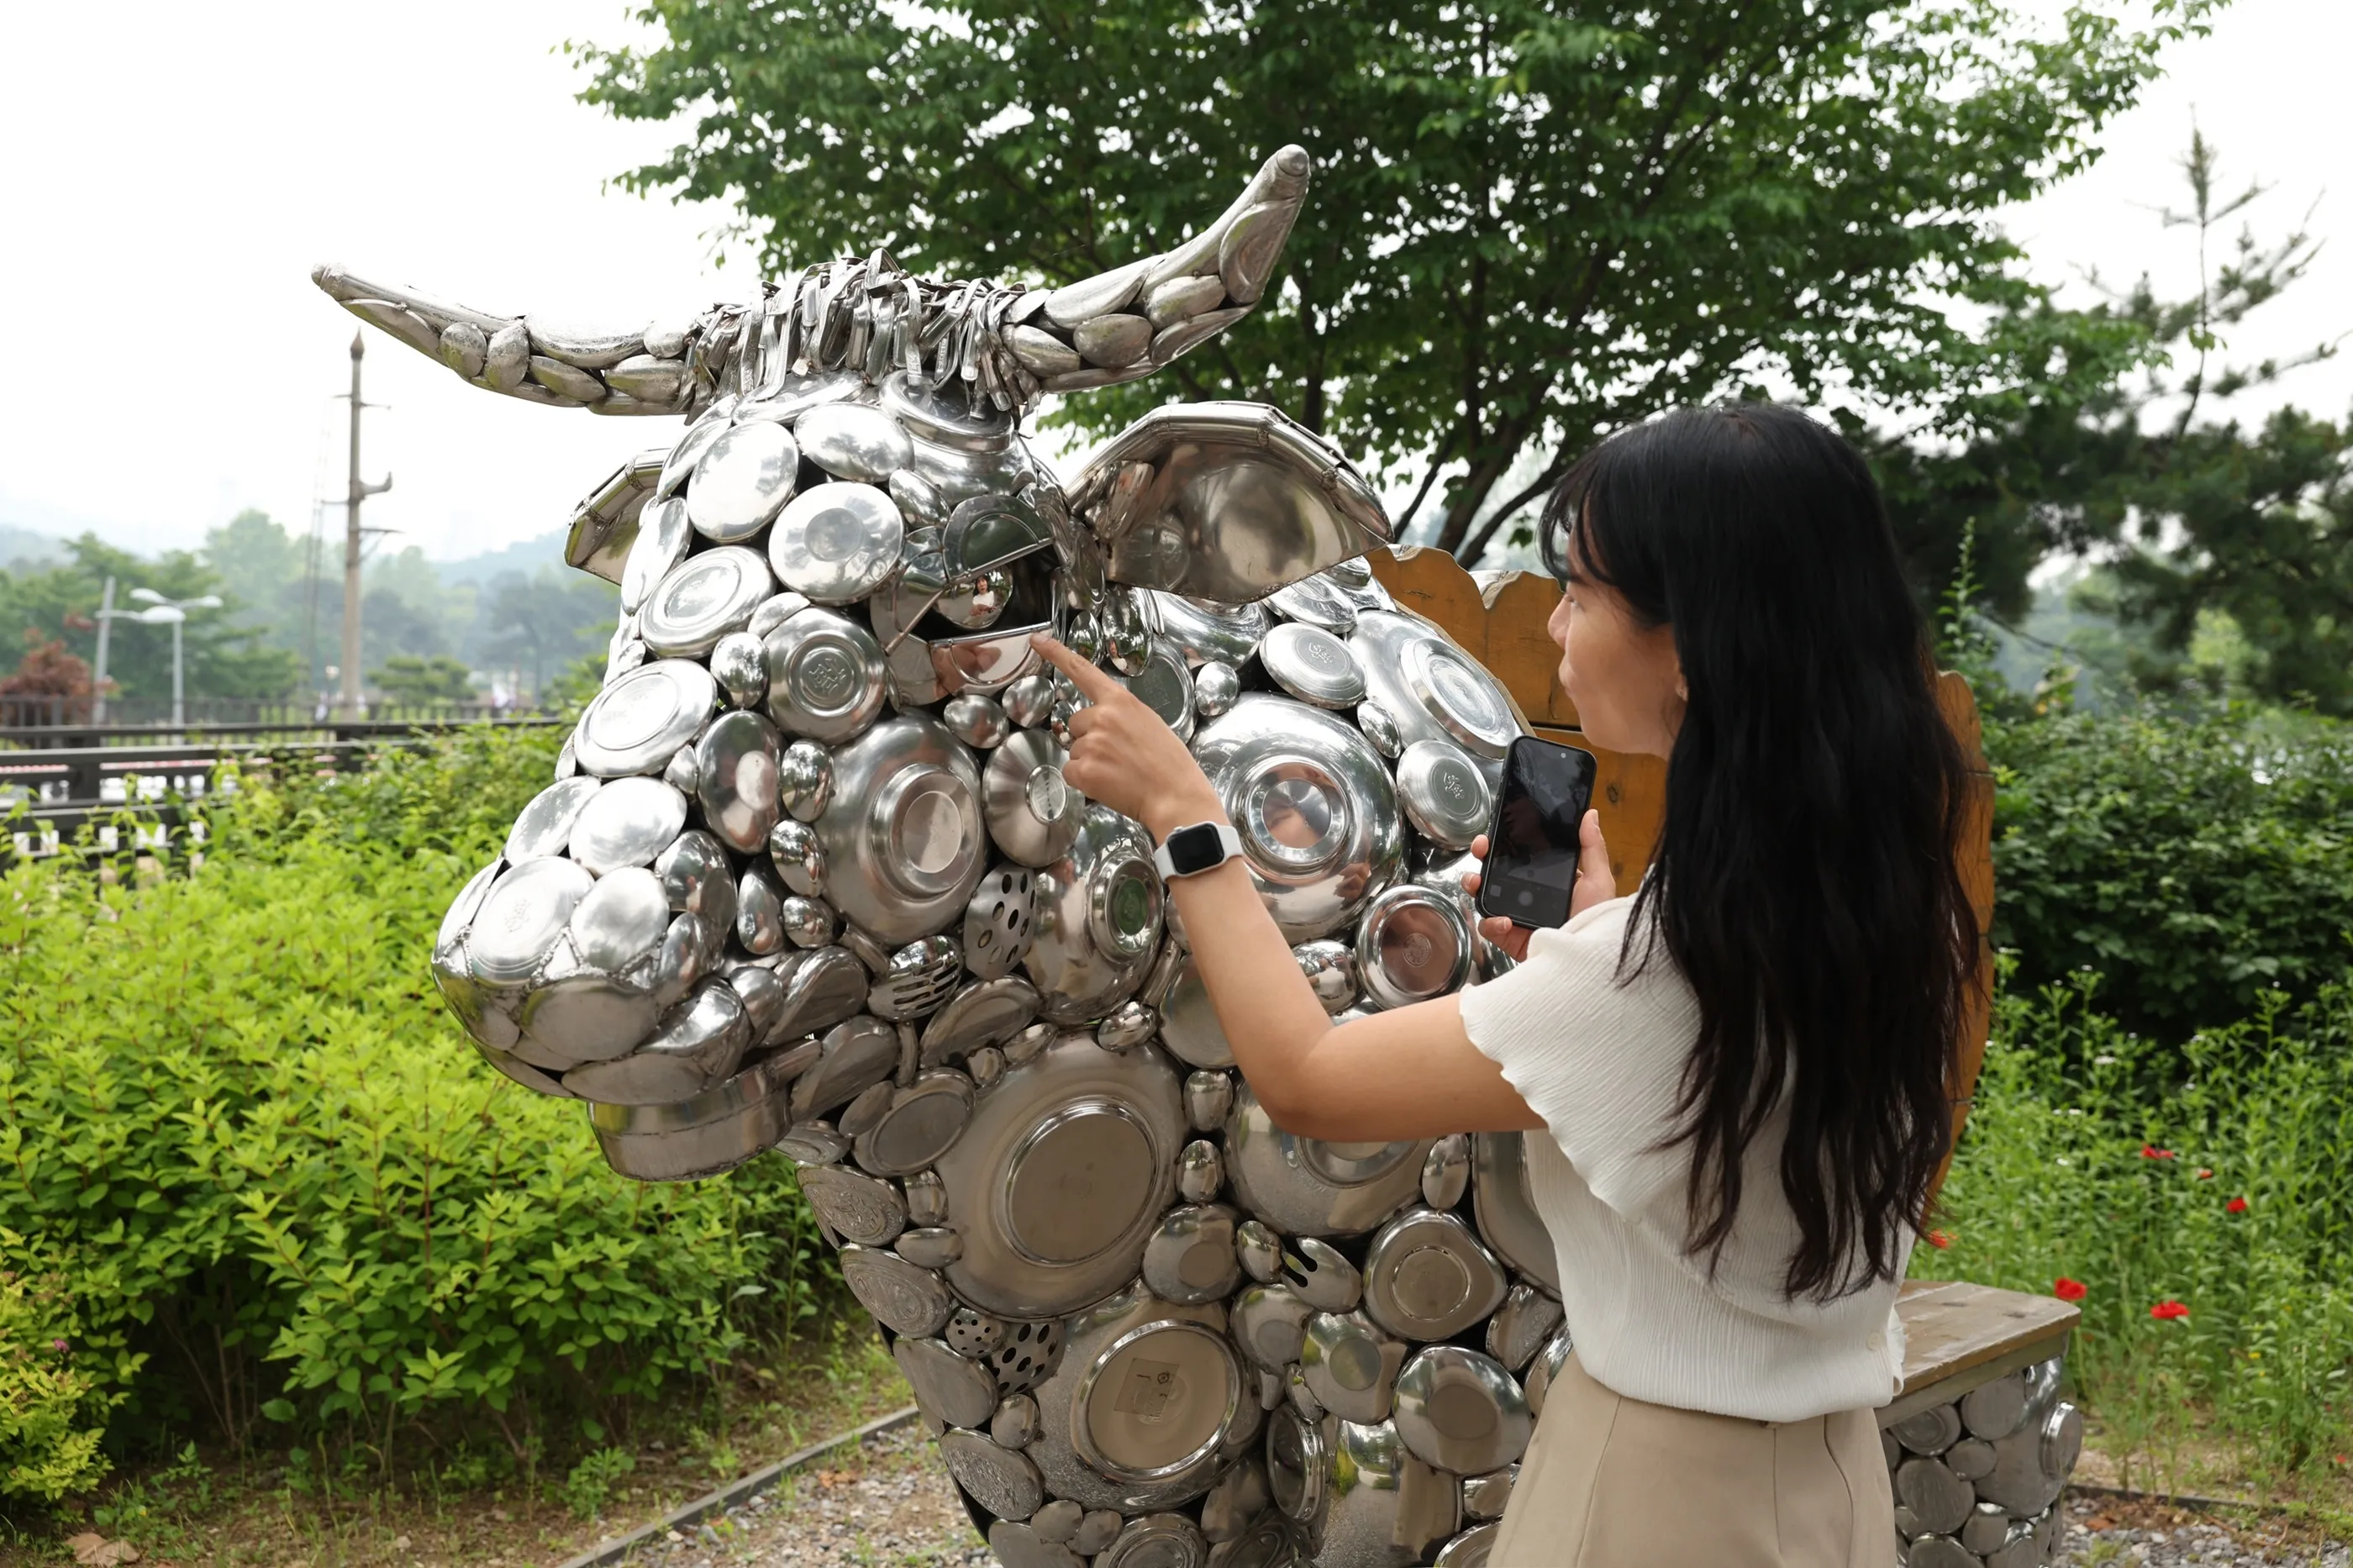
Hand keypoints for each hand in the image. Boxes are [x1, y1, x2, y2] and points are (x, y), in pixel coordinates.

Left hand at [1031, 635, 1223, 835]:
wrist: (1175, 796)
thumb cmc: (1169, 763)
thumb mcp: (1149, 723)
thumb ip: (1120, 716)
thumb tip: (1101, 725)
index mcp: (1120, 701)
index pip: (1082, 670)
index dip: (1056, 654)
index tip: (1037, 640)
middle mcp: (1102, 717)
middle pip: (1075, 724)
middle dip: (1089, 738)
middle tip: (1118, 756)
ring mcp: (1091, 743)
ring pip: (1074, 750)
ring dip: (1089, 761)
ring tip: (1118, 772)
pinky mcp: (1083, 769)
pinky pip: (1070, 772)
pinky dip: (1084, 780)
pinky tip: (1108, 783)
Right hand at [1461, 810, 1614, 960]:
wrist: (1586, 960)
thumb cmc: (1596, 920)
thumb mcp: (1598, 880)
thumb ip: (1592, 847)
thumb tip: (1590, 815)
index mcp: (1547, 880)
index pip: (1520, 856)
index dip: (1506, 842)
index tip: (1497, 831)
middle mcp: (1528, 896)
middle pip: (1496, 871)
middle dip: (1483, 857)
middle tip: (1480, 848)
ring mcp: (1515, 916)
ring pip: (1485, 896)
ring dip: (1475, 885)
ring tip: (1476, 881)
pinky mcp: (1508, 938)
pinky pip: (1489, 926)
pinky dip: (1492, 922)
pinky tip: (1505, 921)